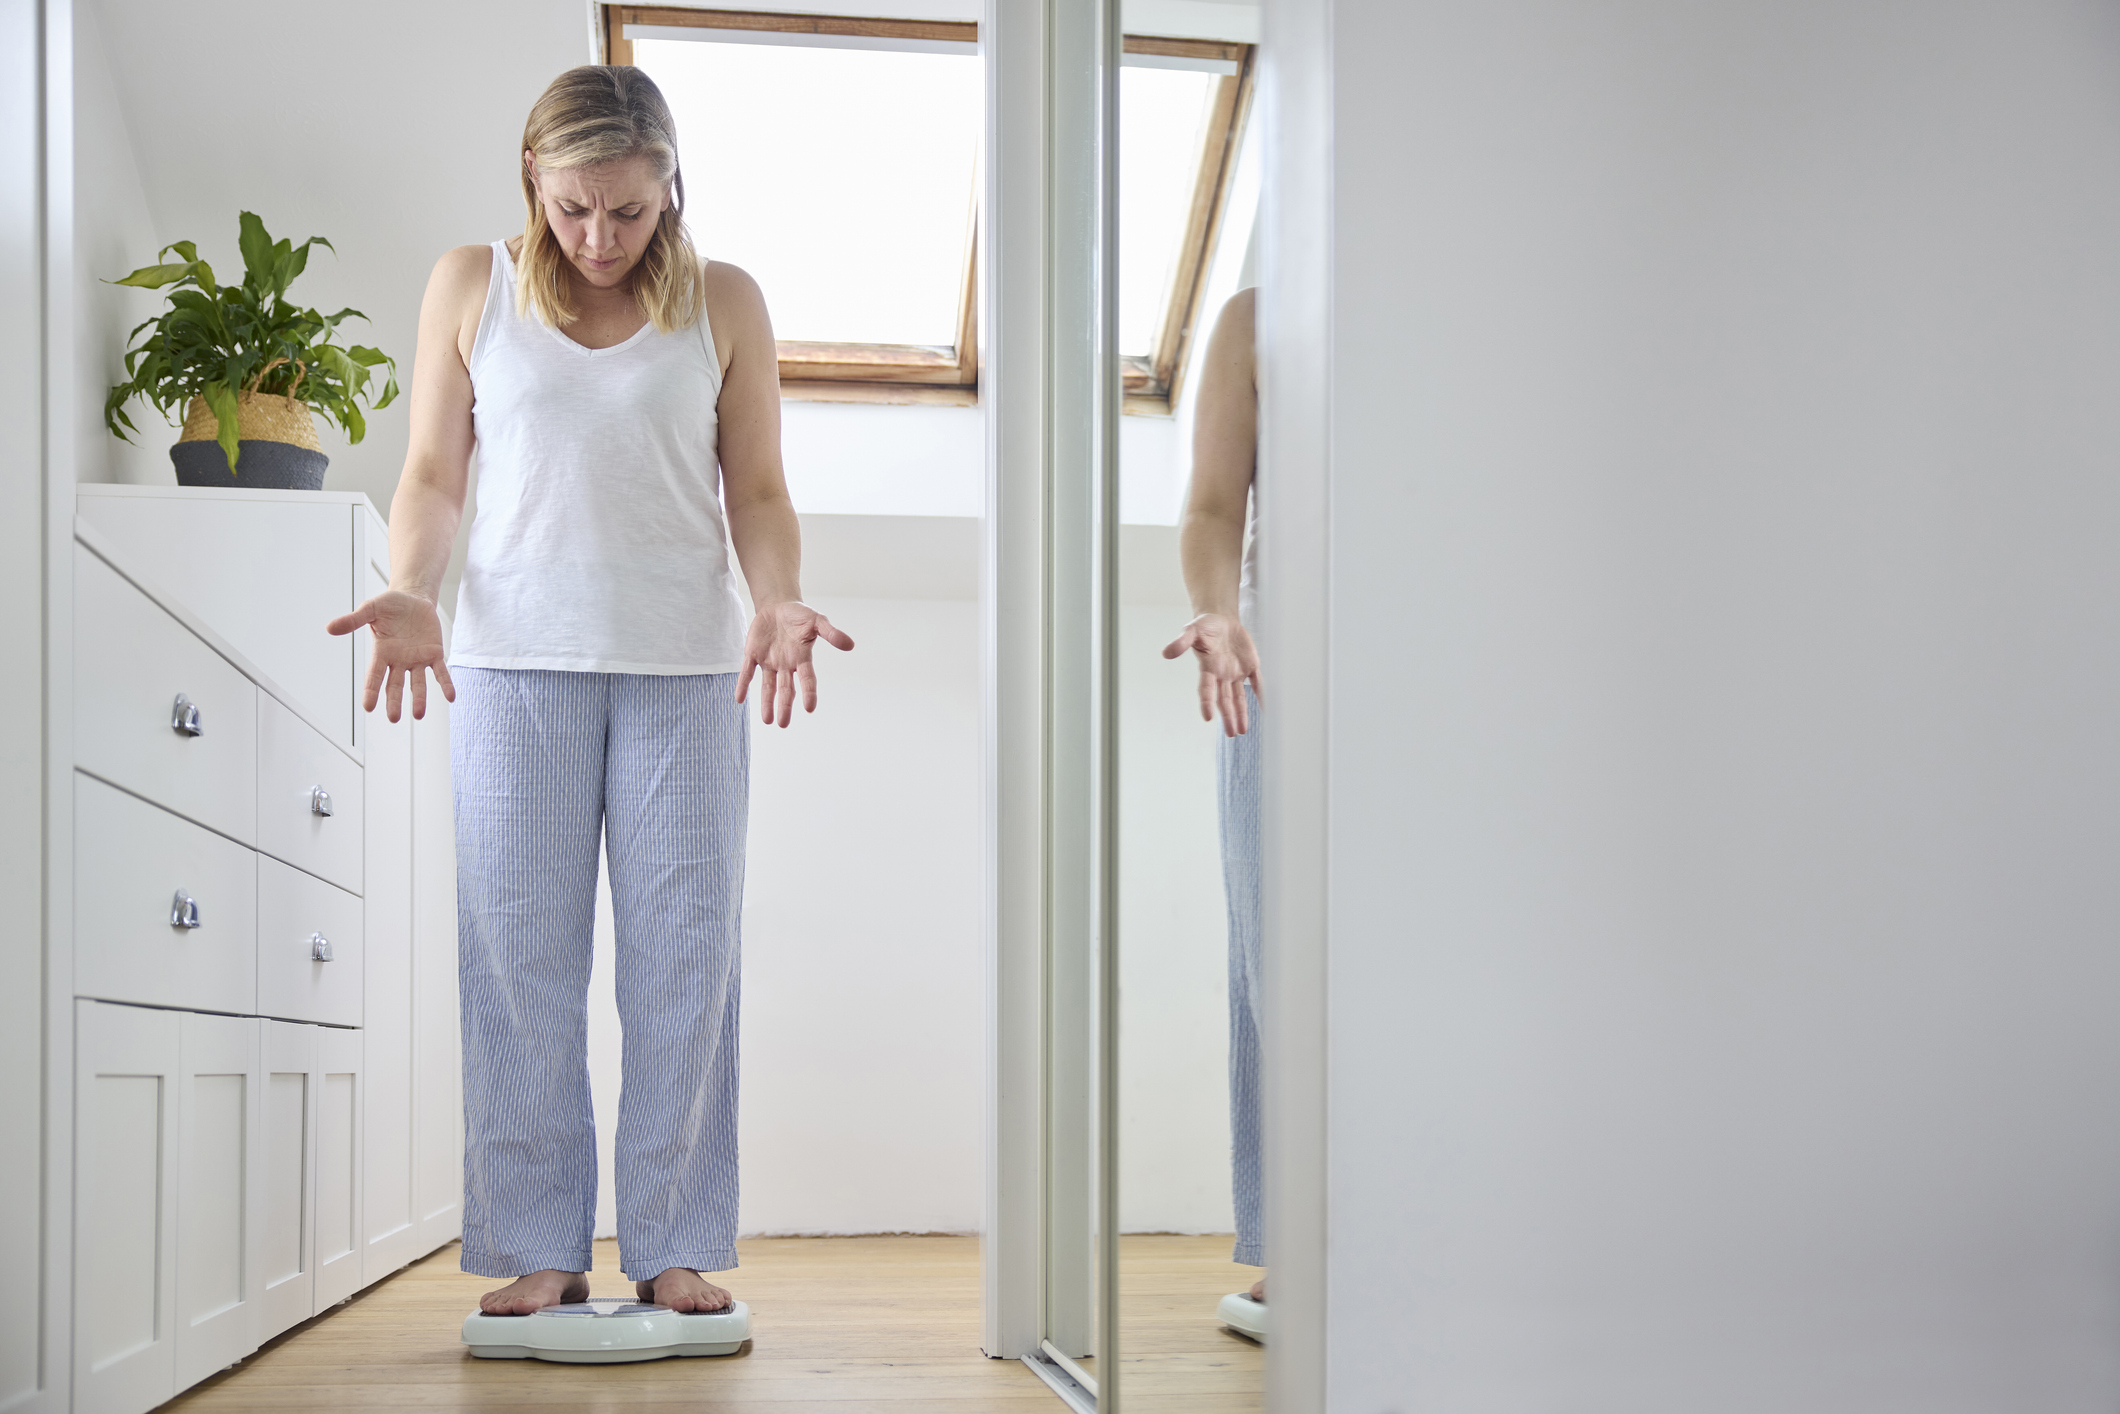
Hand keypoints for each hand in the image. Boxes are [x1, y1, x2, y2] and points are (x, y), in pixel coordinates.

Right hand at [327, 589, 454, 722]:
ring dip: (419, 698)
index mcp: (382, 653)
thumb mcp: (371, 609)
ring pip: (417, 683)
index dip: (371, 691)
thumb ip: (354, 620)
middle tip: (393, 718)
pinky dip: (445, 684)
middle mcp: (399, 661)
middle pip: (395, 685)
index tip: (368, 707)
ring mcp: (417, 659)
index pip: (374, 676)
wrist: (414, 599)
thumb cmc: (390, 606)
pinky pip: (441, 672)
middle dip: (394, 701)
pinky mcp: (434, 653)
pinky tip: (451, 697)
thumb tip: (329, 628)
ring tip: (418, 714)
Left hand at [738, 600, 854, 727]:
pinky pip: (747, 672)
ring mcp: (769, 661)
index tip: (809, 708)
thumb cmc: (800, 616)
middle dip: (784, 706)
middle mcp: (786, 664)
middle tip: (783, 724)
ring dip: (767, 703)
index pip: (807, 679)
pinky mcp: (753, 654)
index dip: (808, 693)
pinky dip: (742, 684)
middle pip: (785, 689)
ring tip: (767, 720)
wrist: (779, 606)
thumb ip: (831, 633)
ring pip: (767, 686)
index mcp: (802, 658)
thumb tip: (851, 645)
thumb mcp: (818, 621)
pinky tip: (739, 698)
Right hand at [1162, 612, 1260, 735]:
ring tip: (1242, 731)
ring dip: (1241, 713)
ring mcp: (1237, 672)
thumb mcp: (1192, 629)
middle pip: (1225, 699)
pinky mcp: (1250, 666)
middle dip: (1228, 716)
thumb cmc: (1205, 626)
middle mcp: (1222, 674)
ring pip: (1239, 697)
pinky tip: (1266, 708)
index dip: (1206, 702)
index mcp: (1208, 668)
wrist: (1222, 620)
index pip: (1206, 689)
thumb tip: (1166, 653)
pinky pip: (1258, 683)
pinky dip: (1262, 695)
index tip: (1208, 717)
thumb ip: (1182, 641)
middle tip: (1231, 734)